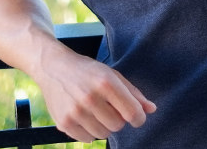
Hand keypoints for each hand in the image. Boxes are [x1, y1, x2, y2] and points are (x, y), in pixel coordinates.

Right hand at [35, 47, 155, 142]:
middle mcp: (90, 98)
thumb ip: (133, 93)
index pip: (132, 113)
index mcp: (106, 82)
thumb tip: (152, 109)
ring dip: (104, 125)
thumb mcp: (112, 74)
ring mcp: (75, 112)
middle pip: (118, 125)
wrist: (54, 67)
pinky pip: (87, 139)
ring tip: (96, 109)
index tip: (137, 116)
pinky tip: (84, 115)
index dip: (138, 118)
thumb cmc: (88, 70)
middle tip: (110, 106)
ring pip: (103, 134)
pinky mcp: (64, 123)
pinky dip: (89, 130)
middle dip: (118, 118)